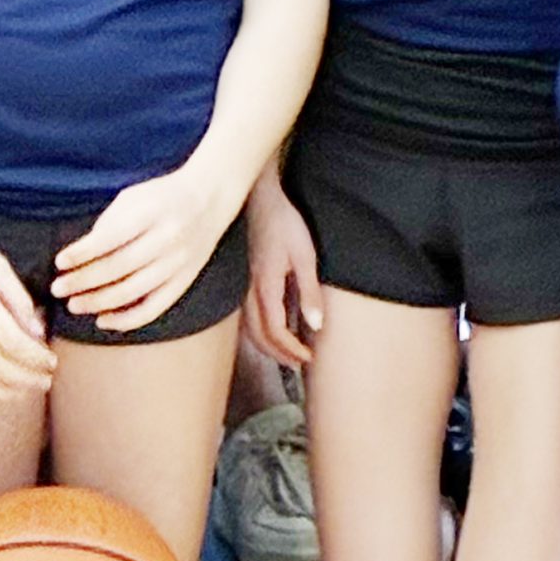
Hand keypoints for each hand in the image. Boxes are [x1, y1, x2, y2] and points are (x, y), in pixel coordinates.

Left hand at [53, 163, 236, 335]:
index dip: (82, 253)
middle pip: (119, 268)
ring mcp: (178, 263)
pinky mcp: (184, 281)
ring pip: (133, 291)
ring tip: (74, 305)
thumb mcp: (133, 196)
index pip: (111, 238)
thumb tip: (79, 256)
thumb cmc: (161, 196)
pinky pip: (154, 308)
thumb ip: (108, 223)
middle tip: (58, 289)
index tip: (59, 262)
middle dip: (83, 281)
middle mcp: (168, 239)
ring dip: (99, 302)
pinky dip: (127, 320)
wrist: (210, 198)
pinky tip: (103, 320)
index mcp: (152, 212)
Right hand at [242, 168, 321, 369]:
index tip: (309, 357)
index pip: (275, 331)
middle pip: (259, 336)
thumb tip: (316, 326)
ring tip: (286, 352)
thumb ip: (309, 291)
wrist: (259, 197)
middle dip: (278, 354)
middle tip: (299, 363)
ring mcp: (243, 284)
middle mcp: (249, 290)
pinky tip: (271, 327)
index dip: (291, 349)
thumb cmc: (283, 222)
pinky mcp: (243, 277)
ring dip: (267, 345)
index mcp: (266, 287)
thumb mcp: (305, 255)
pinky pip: (246, 314)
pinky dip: (259, 330)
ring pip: (249, 327)